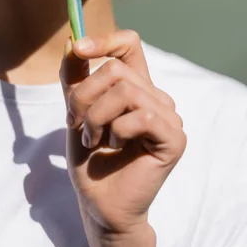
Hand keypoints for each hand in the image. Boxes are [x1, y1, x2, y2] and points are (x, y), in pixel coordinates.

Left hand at [59, 30, 185, 236]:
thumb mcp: (75, 114)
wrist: (99, 205)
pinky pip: (142, 117)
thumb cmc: (90, 162)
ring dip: (97, 117)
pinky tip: (114, 148)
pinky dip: (117, 131)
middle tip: (75, 123)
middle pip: (117, 70)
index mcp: (135, 88)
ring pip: (127, 92)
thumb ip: (75, 80)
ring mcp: (168, 118)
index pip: (130, 45)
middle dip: (84, 96)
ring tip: (92, 140)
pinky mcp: (174, 139)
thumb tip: (72, 42)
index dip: (105, 40)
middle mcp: (155, 98)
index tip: (78, 48)